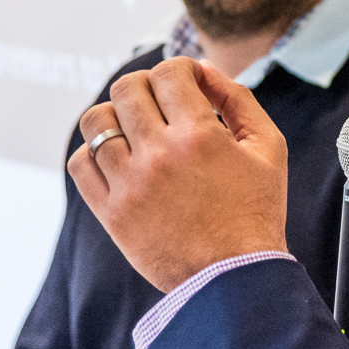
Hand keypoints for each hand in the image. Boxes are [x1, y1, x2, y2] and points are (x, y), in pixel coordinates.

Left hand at [67, 58, 289, 291]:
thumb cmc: (255, 213)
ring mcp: (130, 185)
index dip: (179, 69)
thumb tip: (202, 72)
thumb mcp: (268, 149)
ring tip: (134, 128)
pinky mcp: (112, 213)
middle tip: (161, 103)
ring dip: (115, 115)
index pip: (169, 72)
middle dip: (146, 86)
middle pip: (127, 89)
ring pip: (96, 121)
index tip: (187, 84)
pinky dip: (93, 151)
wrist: (234, 280)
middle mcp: (159, 156)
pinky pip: (80, 163)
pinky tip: (117, 157)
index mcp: (200, 136)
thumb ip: (238, 99)